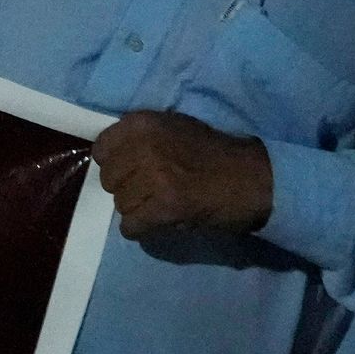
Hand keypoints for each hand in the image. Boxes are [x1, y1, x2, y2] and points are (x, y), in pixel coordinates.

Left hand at [91, 112, 278, 238]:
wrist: (253, 178)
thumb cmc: (214, 152)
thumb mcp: (174, 127)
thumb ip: (140, 137)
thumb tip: (111, 156)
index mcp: (143, 123)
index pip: (101, 149)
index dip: (115, 163)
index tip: (130, 170)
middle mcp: (144, 147)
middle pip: (109, 180)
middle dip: (127, 188)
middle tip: (150, 191)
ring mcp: (154, 178)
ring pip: (121, 205)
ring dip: (138, 210)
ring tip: (160, 206)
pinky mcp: (165, 208)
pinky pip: (131, 226)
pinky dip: (142, 230)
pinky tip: (159, 222)